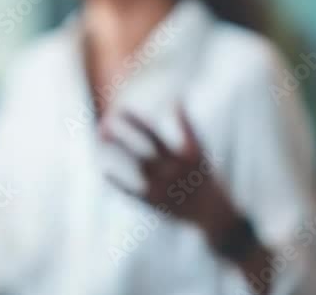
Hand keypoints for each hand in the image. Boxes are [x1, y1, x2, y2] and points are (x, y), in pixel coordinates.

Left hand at [102, 105, 239, 243]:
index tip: (122, 110)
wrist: (214, 216)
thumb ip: (187, 126)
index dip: (138, 122)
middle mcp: (174, 171)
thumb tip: (177, 100)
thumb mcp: (199, 152)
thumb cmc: (203, 178)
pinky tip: (104, 170)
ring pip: (137, 166)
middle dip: (124, 136)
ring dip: (119, 152)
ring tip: (100, 138)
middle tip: (103, 123)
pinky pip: (133, 192)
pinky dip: (118, 182)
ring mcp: (164, 188)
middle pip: (143, 150)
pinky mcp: (156, 204)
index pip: (156, 135)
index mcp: (185, 156)